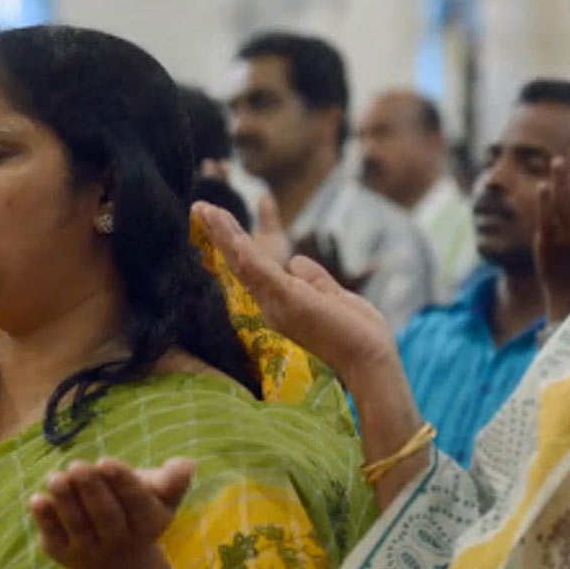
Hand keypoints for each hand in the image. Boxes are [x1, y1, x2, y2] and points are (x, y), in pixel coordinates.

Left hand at [29, 458, 194, 568]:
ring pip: (77, 525)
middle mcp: (118, 540)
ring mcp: (88, 549)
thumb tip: (188, 464)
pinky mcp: (61, 552)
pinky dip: (45, 519)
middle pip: (106, 516)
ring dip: (66, 501)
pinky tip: (37, 499)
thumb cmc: (137, 513)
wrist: (115, 563)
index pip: (137, 503)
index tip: (106, 460)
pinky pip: (52, 536)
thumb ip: (172, 481)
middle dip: (92, 490)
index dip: (122, 482)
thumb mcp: (159, 497)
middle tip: (79, 465)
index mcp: (147, 523)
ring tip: (56, 477)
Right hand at [195, 201, 395, 386]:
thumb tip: (296, 261)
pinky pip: (251, 264)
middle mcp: (270, 303)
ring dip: (222, 232)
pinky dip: (233, 241)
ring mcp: (273, 301)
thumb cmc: (356, 336)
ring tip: (203, 209)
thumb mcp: (335, 297)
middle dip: (220, 235)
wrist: (369, 360)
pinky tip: (219, 222)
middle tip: (200, 209)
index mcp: (282, 303)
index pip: (254, 269)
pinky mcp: (281, 296)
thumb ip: (315, 280)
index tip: (219, 223)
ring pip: (241, 260)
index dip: (235, 246)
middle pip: (240, 263)